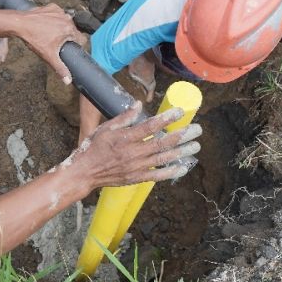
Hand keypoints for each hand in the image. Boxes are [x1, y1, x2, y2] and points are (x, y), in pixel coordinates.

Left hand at [15, 4, 85, 83]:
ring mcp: (60, 11)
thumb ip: (60, 68)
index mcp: (69, 30)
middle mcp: (67, 19)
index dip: (75, 45)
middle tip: (54, 42)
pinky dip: (53, 19)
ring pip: (65, 22)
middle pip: (72, 30)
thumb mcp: (49, 56)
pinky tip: (45, 24)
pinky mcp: (52, 7)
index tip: (67, 47)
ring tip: (48, 33)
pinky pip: (57, 14)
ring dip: (60, 27)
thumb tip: (68, 80)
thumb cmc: (34, 39)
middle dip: (66, 36)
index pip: (81, 39)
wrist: (20, 24)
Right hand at [71, 104, 201, 188]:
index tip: (180, 112)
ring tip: (196, 146)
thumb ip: (124, 117)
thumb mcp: (106, 128)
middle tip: (197, 129)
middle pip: (161, 143)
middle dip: (181, 136)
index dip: (166, 119)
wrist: (85, 173)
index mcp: (124, 138)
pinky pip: (156, 175)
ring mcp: (135, 167)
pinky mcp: (136, 177)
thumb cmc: (93, 148)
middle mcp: (132, 153)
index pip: (149, 127)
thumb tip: (139, 104)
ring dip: (181, 152)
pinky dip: (170, 172)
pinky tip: (183, 167)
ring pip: (163, 159)